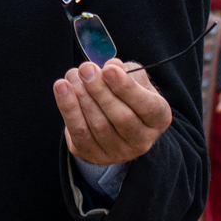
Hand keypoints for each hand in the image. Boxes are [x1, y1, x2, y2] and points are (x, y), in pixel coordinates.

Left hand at [54, 58, 172, 164]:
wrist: (112, 121)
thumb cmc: (125, 95)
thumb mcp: (133, 79)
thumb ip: (126, 71)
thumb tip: (111, 66)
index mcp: (158, 119)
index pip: (147, 106)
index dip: (126, 87)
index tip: (108, 69)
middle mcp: (143, 140)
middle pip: (121, 117)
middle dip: (100, 90)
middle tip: (86, 69)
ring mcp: (119, 152)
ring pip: (98, 125)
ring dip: (81, 97)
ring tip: (72, 75)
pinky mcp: (94, 155)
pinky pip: (79, 133)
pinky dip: (68, 108)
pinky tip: (62, 88)